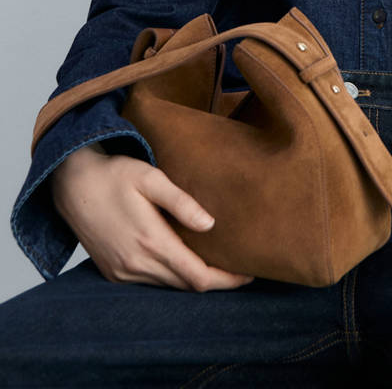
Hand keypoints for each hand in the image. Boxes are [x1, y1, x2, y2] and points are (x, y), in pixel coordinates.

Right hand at [50, 143, 254, 291]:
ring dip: (193, 280)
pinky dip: (172, 278)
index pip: (198, 277)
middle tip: (241, 269)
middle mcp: (136, 265)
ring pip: (169, 287)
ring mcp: (122, 272)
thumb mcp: (151, 177)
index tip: (249, 274)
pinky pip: (151, 284)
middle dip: (216, 282)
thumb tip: (211, 225)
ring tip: (219, 266)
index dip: (227, 280)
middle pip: (186, 287)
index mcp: (150, 242)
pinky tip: (185, 262)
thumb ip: (182, 202)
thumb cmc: (114, 174)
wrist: (72, 184)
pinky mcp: (113, 273)